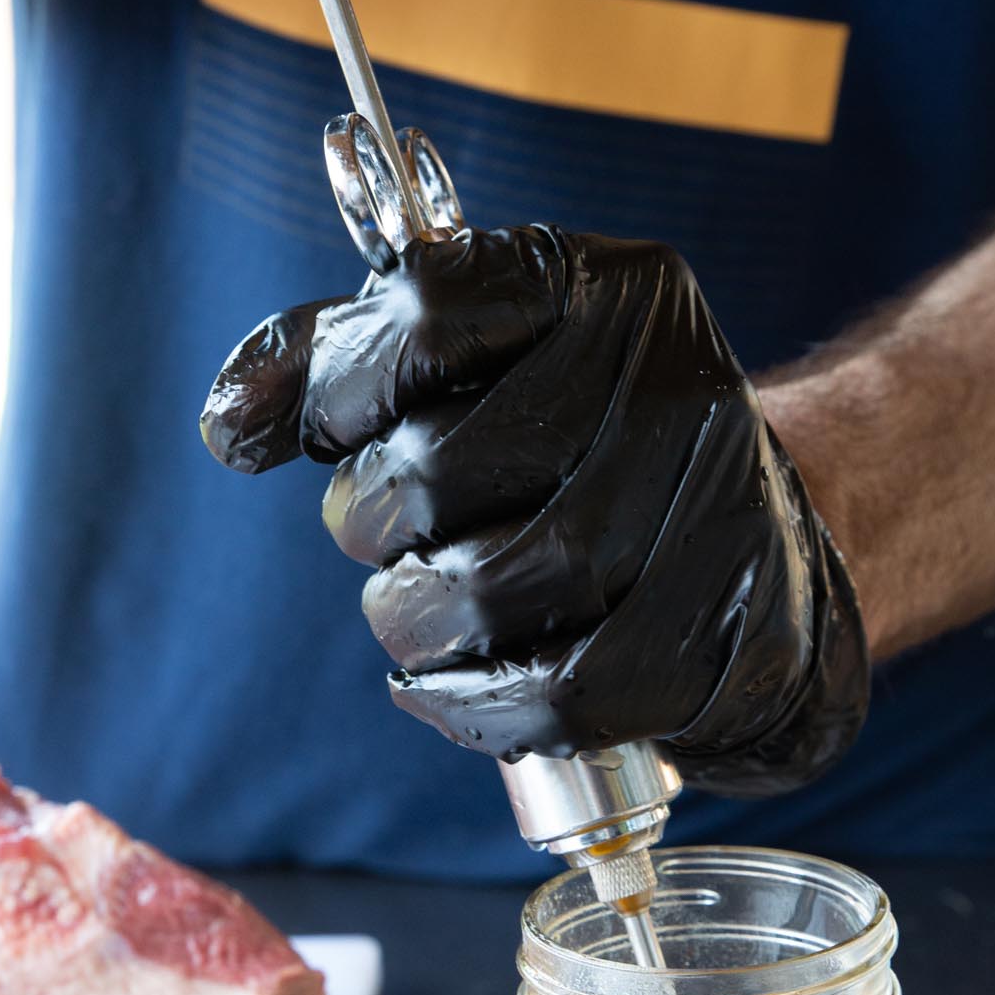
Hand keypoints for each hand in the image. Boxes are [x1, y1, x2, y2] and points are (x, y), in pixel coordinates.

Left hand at [201, 226, 868, 792]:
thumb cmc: (586, 447)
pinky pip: (556, 694)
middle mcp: (674, 380)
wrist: (764, 547)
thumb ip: (342, 360)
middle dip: (371, 525)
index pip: (420, 311)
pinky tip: (452, 687)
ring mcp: (714, 507)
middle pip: (436, 469)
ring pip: (491, 592)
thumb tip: (230, 421)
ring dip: (413, 626)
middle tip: (392, 540)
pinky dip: (473, 707)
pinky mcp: (723, 631)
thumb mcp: (482, 358)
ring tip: (417, 616)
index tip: (340, 431)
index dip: (341, 387)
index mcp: (608, 287)